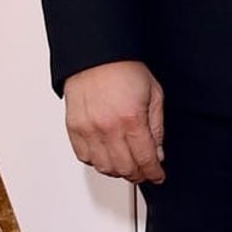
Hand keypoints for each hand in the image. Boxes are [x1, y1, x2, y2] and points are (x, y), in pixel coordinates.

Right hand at [64, 60, 165, 184]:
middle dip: (138, 174)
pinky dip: (97, 162)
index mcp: (131, 119)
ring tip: (127, 165)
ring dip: (118, 171)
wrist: (98, 56)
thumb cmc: (126, 69)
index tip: (157, 175)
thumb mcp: (154, 93)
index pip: (145, 158)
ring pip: (104, 167)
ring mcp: (89, 131)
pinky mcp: (74, 129)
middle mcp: (108, 128)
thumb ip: (157, 125)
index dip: (153, 171)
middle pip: (124, 168)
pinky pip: (85, 157)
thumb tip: (157, 151)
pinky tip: (107, 156)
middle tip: (144, 172)